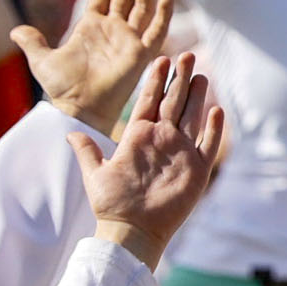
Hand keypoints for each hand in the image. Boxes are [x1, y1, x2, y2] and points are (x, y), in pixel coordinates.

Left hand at [19, 0, 174, 133]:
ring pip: (142, 7)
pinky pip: (156, 32)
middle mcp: (114, 31)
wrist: (76, 108)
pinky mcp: (141, 55)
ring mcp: (129, 41)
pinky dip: (163, 16)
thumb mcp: (41, 60)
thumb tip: (14, 30)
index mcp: (92, 27)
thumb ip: (32, 42)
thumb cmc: (61, 88)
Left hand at [71, 55, 227, 267]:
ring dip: (198, 96)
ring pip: (192, 118)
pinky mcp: (196, 170)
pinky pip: (208, 145)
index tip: (160, 59)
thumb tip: (69, 133)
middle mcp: (162, 141)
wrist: (131, 230)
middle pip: (174, 103)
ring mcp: (181, 154)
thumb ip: (86, 150)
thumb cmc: (111, 204)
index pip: (149, 101)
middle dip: (180, 79)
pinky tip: (217, 109)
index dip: (155, 81)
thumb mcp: (93, 173)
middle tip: (186, 55)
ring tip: (202, 74)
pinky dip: (214, 128)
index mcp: (138, 137)